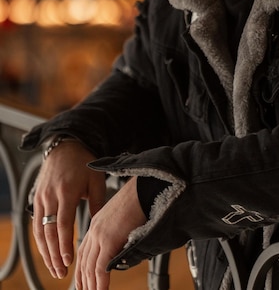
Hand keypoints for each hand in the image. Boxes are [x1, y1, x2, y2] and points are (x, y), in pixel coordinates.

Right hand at [32, 141, 105, 279]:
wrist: (66, 146)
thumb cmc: (84, 163)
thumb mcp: (96, 180)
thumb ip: (98, 204)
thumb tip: (101, 227)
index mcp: (67, 191)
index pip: (63, 224)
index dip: (64, 244)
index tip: (68, 260)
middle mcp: (51, 196)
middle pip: (49, 232)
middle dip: (54, 255)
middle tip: (61, 272)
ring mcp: (41, 197)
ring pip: (39, 230)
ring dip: (45, 252)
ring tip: (54, 268)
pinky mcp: (36, 197)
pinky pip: (35, 223)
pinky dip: (40, 240)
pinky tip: (46, 251)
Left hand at [75, 176, 146, 289]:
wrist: (144, 189)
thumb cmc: (139, 199)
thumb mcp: (122, 218)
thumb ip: (117, 234)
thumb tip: (120, 252)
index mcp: (96, 223)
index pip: (83, 251)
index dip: (81, 270)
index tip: (82, 282)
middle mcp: (94, 229)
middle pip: (83, 261)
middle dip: (83, 280)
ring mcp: (100, 234)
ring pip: (90, 267)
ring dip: (91, 285)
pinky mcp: (109, 240)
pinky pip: (101, 267)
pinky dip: (100, 283)